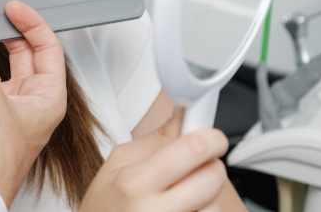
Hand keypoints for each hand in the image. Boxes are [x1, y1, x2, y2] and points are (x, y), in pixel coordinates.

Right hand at [78, 108, 228, 211]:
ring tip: (182, 196)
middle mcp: (155, 210)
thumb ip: (156, 140)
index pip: (192, 149)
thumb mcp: (118, 164)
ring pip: (215, 205)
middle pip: (212, 177)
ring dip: (207, 196)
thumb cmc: (105, 205)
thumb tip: (184, 117)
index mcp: (136, 181)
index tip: (213, 137)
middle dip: (212, 165)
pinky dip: (201, 211)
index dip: (211, 138)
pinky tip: (182, 209)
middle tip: (198, 164)